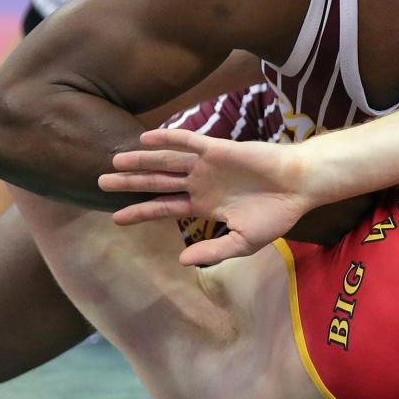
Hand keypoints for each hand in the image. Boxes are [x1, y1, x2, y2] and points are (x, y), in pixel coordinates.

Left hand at [99, 128, 310, 265]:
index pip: (164, 208)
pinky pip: (187, 142)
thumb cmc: (276, 214)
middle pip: (157, 182)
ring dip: (140, 161)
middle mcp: (201, 184)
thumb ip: (214, 250)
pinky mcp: (218, 149)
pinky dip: (167, 138)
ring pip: (166, 162)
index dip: (140, 212)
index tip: (115, 218)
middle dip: (129, 184)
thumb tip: (183, 261)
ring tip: (114, 161)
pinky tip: (145, 138)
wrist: (298, 187)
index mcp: (205, 206)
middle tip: (99, 183)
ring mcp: (207, 166)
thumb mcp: (244, 241)